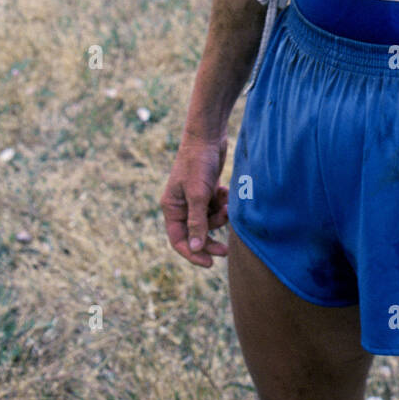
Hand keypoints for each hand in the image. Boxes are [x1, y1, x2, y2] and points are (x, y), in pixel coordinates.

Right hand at [159, 133, 229, 267]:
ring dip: (219, 217)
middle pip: (195, 233)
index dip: (193, 253)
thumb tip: (195, 247)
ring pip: (209, 220)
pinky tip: (226, 192)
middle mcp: (181, 205)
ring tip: (227, 205)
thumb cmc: (199, 163)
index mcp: (171, 208)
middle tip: (226, 251)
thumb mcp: (198, 194)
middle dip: (210, 240)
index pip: (179, 240)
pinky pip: (215, 207)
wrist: (209, 135)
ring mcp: (194, 197)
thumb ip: (197, 222)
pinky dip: (222, 203)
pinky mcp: (207, 190)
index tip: (210, 263)